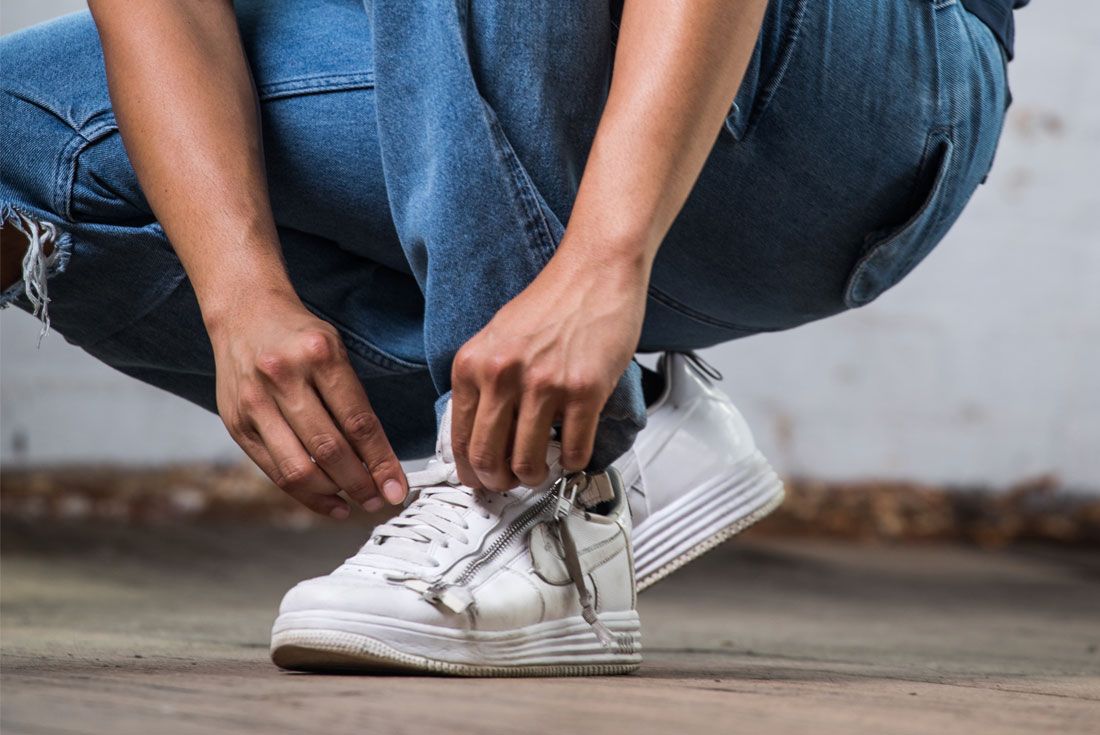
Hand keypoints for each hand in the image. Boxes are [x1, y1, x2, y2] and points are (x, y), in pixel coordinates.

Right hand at [209, 291, 406, 516]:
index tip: (397, 488)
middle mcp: (283, 377)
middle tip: (379, 500)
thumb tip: (379, 461)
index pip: (358, 422)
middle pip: (329, 449)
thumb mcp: (336, 351)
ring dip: (333, 494)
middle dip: (360, 483)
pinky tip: (328, 500)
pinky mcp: (235, 423)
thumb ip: (353, 401)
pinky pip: (274, 470)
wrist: (244, 313)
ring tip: (355, 502)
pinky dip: (305, 493)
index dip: (381, 462)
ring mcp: (254, 402)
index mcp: (319, 355)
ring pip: (298, 468)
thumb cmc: (301, 337)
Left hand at [450, 251, 647, 490]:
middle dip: (500, 482)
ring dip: (536, 477)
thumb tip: (479, 434)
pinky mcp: (583, 390)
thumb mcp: (496, 339)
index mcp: (473, 364)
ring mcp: (543, 384)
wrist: (594, 271)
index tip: (480, 480)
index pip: (459, 439)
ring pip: (528, 463)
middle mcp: (502, 375)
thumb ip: (483, 382)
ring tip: (543, 470)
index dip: (470, 471)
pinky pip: (575, 449)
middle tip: (511, 483)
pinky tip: (574, 451)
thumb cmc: (552, 302)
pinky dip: (574, 461)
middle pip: (488, 459)